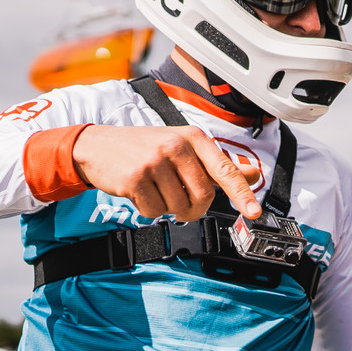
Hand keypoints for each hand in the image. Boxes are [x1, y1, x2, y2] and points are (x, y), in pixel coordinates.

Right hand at [71, 124, 261, 221]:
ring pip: (178, 207)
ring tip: (155, 189)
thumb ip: (218, 164)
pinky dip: (148, 209)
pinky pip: (154, 211)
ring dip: (168, 208)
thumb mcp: (184, 148)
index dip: (241, 193)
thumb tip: (253, 173)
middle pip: (203, 196)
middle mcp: (176, 146)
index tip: (254, 213)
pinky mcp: (134, 178)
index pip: (224, 169)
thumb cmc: (145, 148)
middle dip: (193, 208)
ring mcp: (154, 161)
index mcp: (193, 137)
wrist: (97, 146)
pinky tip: (140, 192)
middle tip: (180, 201)